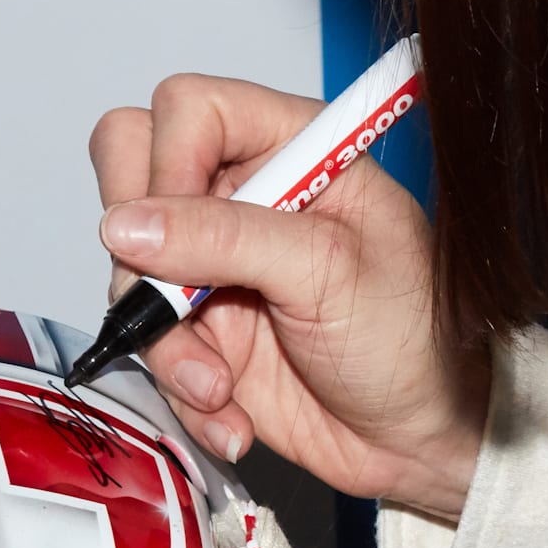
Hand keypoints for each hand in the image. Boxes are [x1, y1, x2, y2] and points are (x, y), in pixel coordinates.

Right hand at [89, 73, 488, 518]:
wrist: (422, 436)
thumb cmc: (412, 337)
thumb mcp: (328, 271)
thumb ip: (226, 238)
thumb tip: (126, 223)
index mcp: (291, 150)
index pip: (188, 110)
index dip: (168, 163)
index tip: (177, 232)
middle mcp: (242, 200)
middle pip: (131, 176)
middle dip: (141, 255)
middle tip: (178, 304)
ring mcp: (215, 268)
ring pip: (129, 277)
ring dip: (168, 345)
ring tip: (220, 388)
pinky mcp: (204, 334)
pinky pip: (149, 351)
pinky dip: (181, 394)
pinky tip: (233, 418)